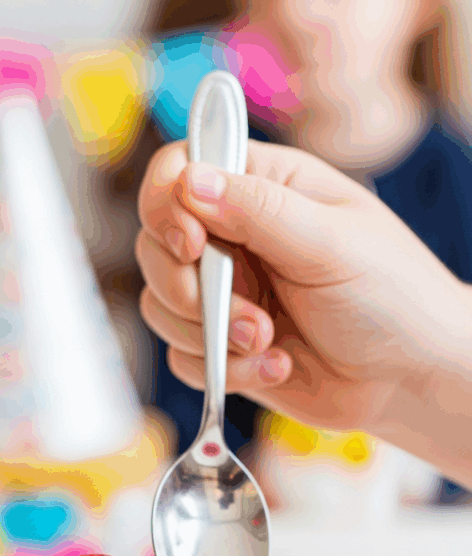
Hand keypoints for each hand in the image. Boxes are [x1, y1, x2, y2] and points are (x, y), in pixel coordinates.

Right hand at [136, 140, 470, 442]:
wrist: (408, 378)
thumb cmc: (391, 295)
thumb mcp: (332, 242)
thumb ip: (259, 211)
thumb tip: (189, 180)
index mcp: (263, 188)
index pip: (179, 170)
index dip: (166, 204)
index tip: (191, 244)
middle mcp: (234, 236)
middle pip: (155, 245)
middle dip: (187, 289)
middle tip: (244, 314)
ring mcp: (226, 294)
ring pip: (161, 306)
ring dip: (211, 334)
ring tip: (269, 341)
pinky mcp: (223, 347)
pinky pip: (184, 357)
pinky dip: (224, 370)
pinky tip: (277, 367)